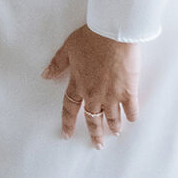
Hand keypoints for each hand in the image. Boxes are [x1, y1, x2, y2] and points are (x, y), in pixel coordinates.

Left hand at [44, 24, 138, 144]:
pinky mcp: (128, 91)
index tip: (66, 134)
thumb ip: (57, 64)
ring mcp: (112, 95)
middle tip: (97, 144)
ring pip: (112, 117)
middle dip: (95, 133)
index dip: (68, 123)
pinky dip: (131, 116)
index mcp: (78, 84)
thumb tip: (45, 75)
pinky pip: (131, 109)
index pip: (70, 108)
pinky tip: (132, 119)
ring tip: (115, 132)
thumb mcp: (68, 48)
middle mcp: (94, 94)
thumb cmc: (91, 38)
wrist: (113, 34)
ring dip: (113, 126)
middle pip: (92, 118)